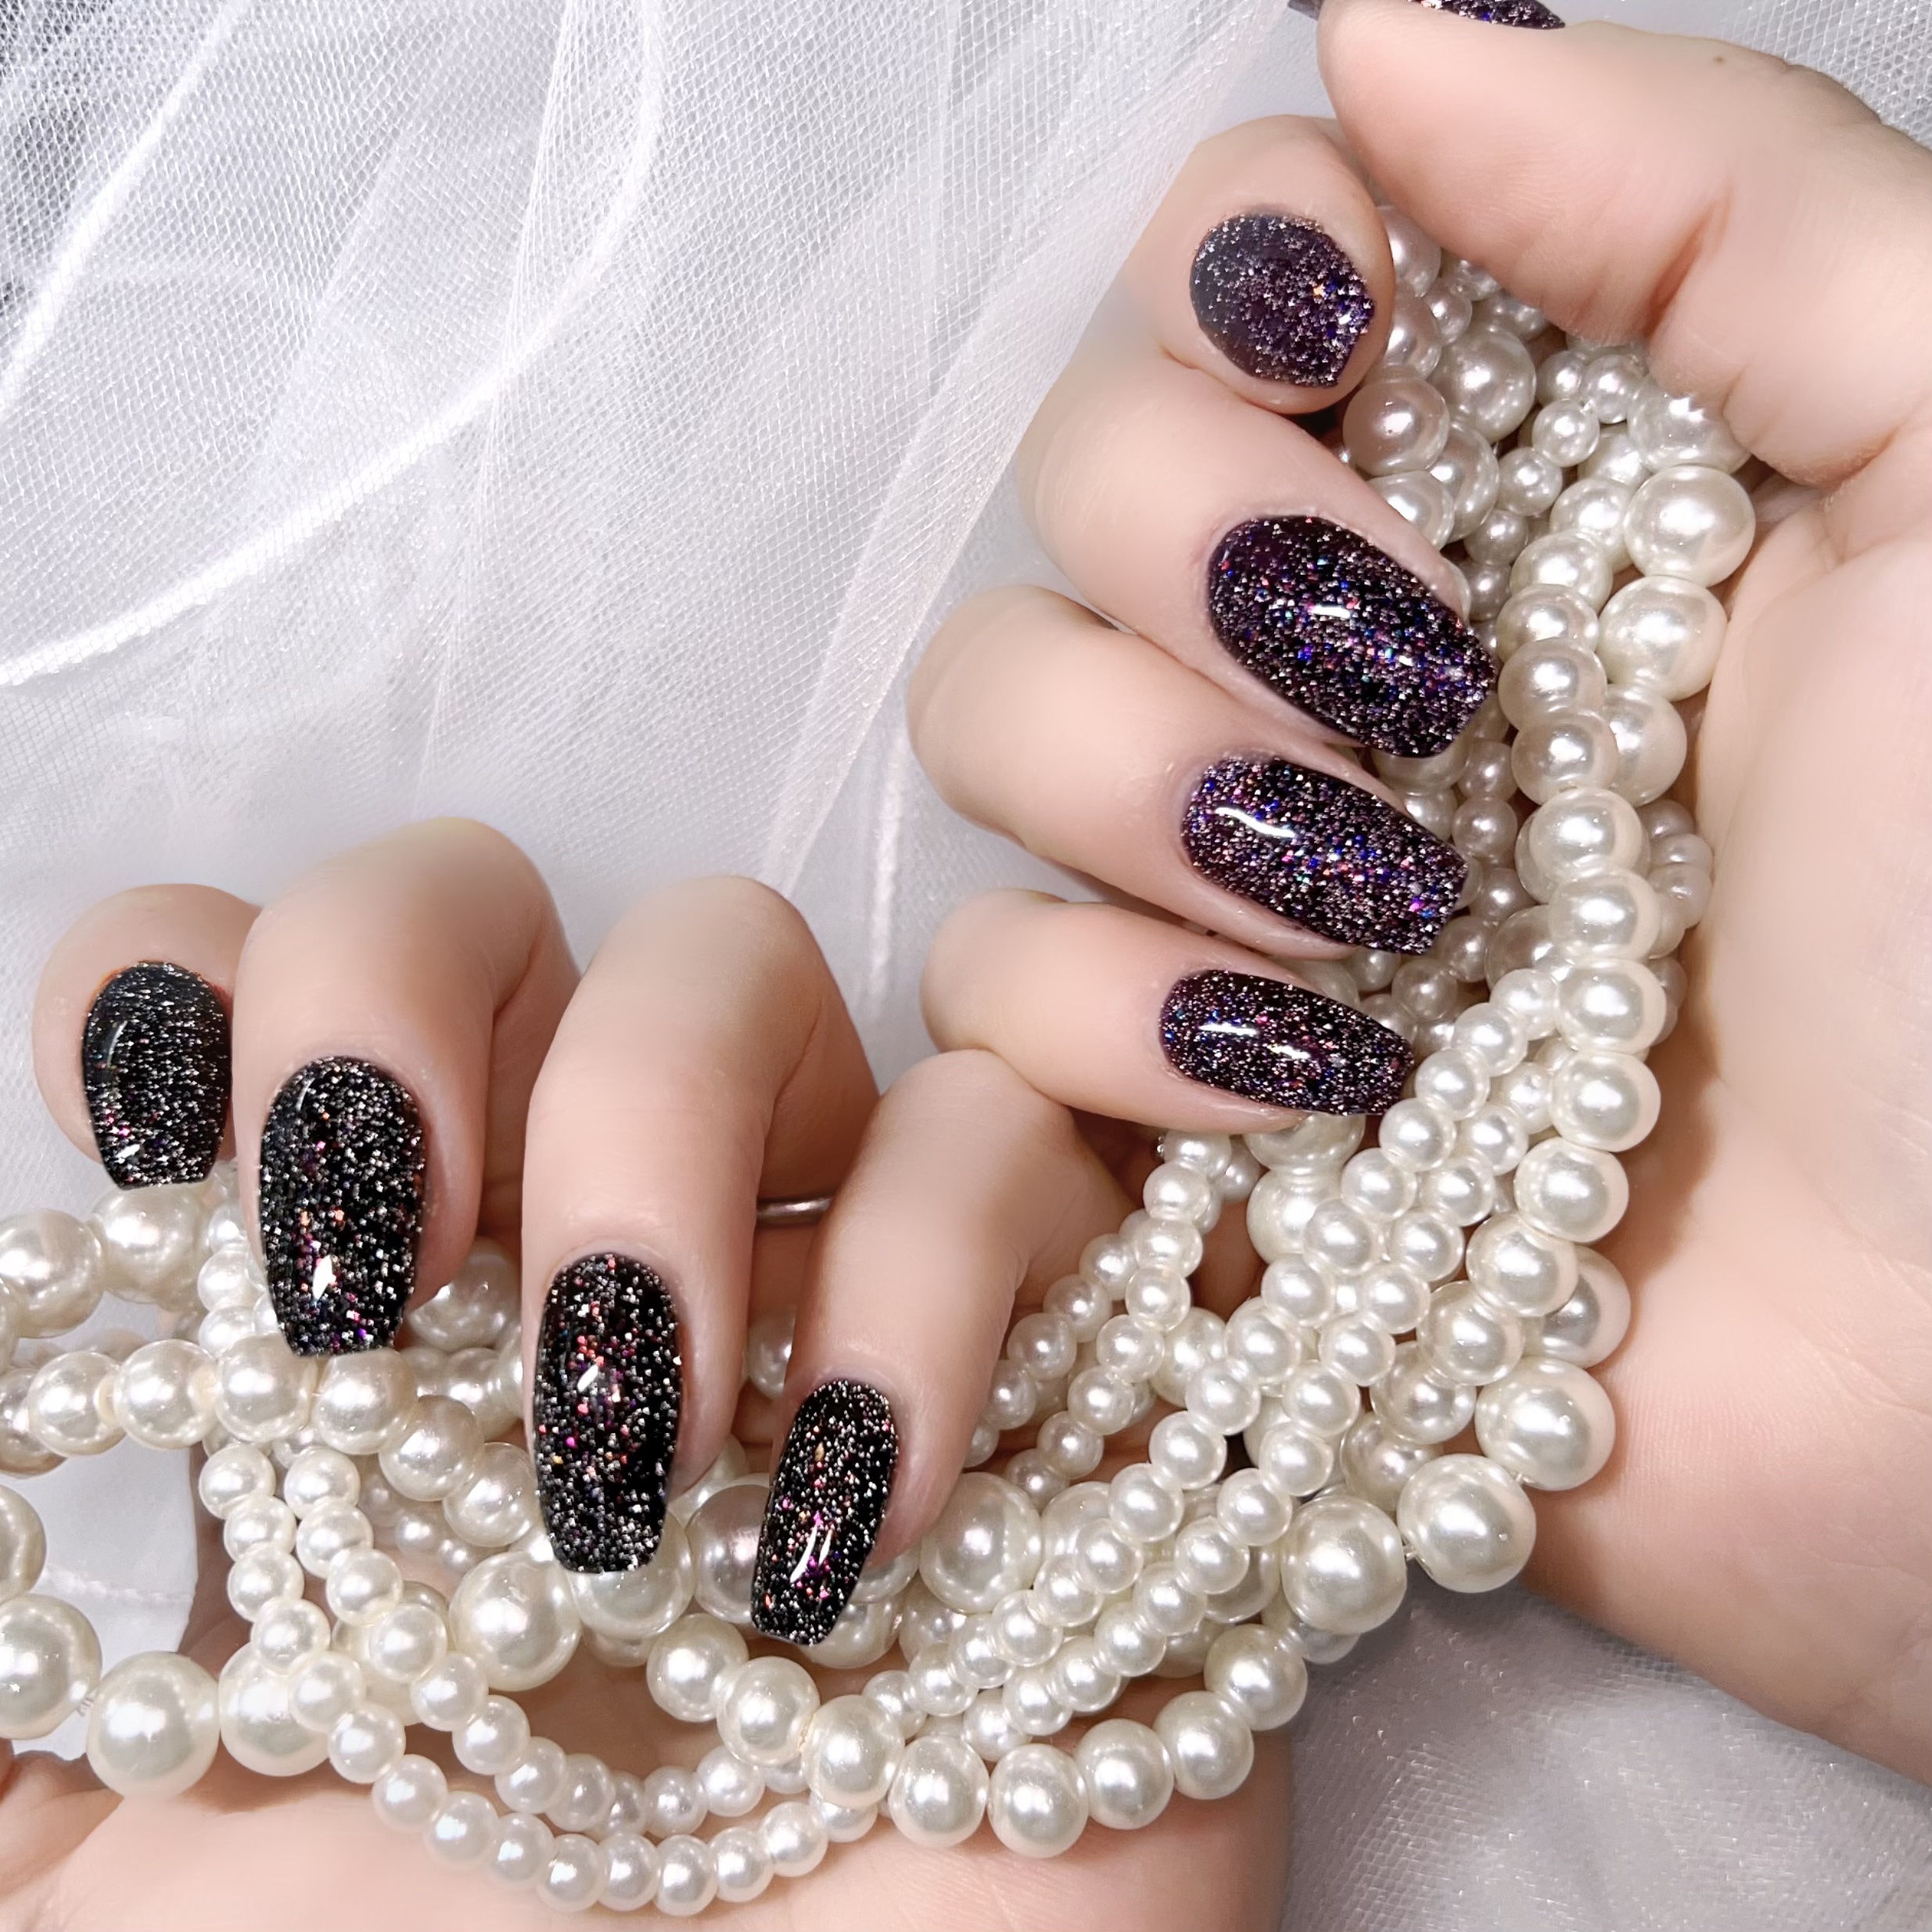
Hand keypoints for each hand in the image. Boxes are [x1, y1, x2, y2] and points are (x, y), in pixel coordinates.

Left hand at [0, 823, 1287, 1929]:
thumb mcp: (78, 1900)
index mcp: (369, 1340)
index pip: (263, 980)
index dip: (204, 980)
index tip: (175, 1144)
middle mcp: (582, 1252)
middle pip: (494, 894)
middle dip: (400, 993)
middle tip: (379, 1283)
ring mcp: (818, 1277)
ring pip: (752, 959)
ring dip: (652, 1137)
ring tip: (629, 1450)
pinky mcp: (1053, 1345)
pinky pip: (1022, 1144)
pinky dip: (929, 1282)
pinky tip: (848, 1532)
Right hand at [911, 0, 1931, 1780]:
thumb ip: (1705, 201)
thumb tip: (1377, 13)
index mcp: (1503, 487)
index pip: (1221, 274)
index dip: (1228, 290)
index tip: (1350, 366)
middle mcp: (1334, 662)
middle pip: (1066, 487)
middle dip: (1192, 565)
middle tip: (1406, 696)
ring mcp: (1232, 886)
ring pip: (986, 725)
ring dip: (1148, 798)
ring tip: (1382, 925)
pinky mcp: (1164, 1101)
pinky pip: (981, 994)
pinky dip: (1106, 1025)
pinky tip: (1303, 1093)